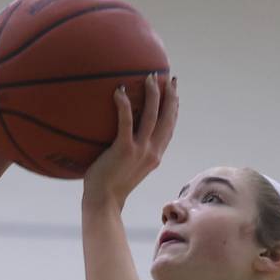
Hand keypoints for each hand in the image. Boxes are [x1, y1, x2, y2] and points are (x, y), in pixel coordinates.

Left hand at [82, 74, 177, 210]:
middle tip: (169, 77)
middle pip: (167, 118)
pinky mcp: (124, 150)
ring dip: (153, 94)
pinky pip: (126, 122)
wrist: (104, 202)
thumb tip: (120, 135)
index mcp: (155, 156)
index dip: (174, 109)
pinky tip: (119, 90)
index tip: (175, 92)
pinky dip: (123, 105)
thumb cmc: (108, 186)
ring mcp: (140, 151)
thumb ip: (129, 151)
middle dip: (170, 96)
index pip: (169, 128)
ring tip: (150, 77)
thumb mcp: (126, 167)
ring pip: (152, 116)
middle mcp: (152, 152)